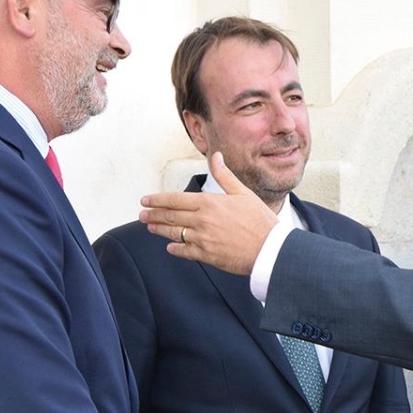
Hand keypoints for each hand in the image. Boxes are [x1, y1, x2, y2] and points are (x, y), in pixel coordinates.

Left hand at [139, 152, 277, 274]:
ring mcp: (202, 239)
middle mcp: (201, 220)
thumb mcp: (243, 193)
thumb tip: (216, 157)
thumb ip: (224, 175)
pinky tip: (170, 247)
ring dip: (159, 230)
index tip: (146, 200)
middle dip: (153, 214)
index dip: (157, 199)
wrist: (269, 249)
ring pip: (173, 233)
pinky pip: (184, 251)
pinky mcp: (206, 255)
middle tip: (142, 214)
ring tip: (150, 227)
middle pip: (169, 216)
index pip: (174, 199)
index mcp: (209, 203)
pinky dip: (175, 248)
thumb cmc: (259, 221)